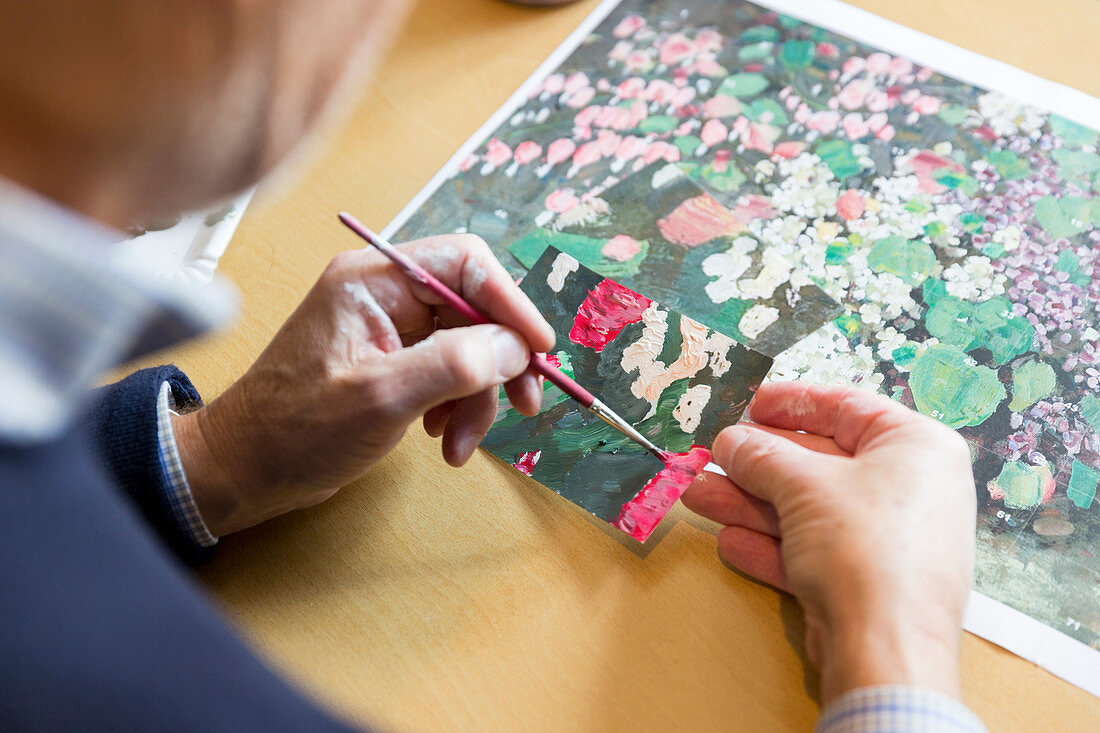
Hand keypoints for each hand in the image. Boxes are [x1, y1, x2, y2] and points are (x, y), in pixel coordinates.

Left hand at [173, 234, 554, 535]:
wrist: (245, 470)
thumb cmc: (294, 430)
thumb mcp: (382, 397)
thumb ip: (453, 364)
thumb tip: (514, 347)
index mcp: (372, 280)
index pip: (464, 264)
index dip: (511, 302)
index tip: (539, 348)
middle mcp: (383, 295)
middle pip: (472, 309)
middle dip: (497, 362)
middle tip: (524, 403)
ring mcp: (387, 329)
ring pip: (465, 347)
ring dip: (476, 397)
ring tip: (460, 444)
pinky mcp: (390, 363)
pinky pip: (446, 372)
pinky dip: (456, 407)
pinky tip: (443, 440)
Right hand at [682, 382, 975, 702]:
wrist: (885, 648)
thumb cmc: (863, 545)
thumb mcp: (803, 485)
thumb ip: (762, 456)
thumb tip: (730, 441)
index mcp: (916, 447)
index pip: (847, 407)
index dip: (792, 403)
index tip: (751, 404)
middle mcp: (910, 489)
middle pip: (820, 463)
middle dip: (758, 464)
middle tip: (713, 456)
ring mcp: (889, 539)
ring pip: (809, 510)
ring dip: (751, 504)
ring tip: (698, 497)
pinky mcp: (866, 582)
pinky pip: (813, 550)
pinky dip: (772, 545)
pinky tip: (729, 541)